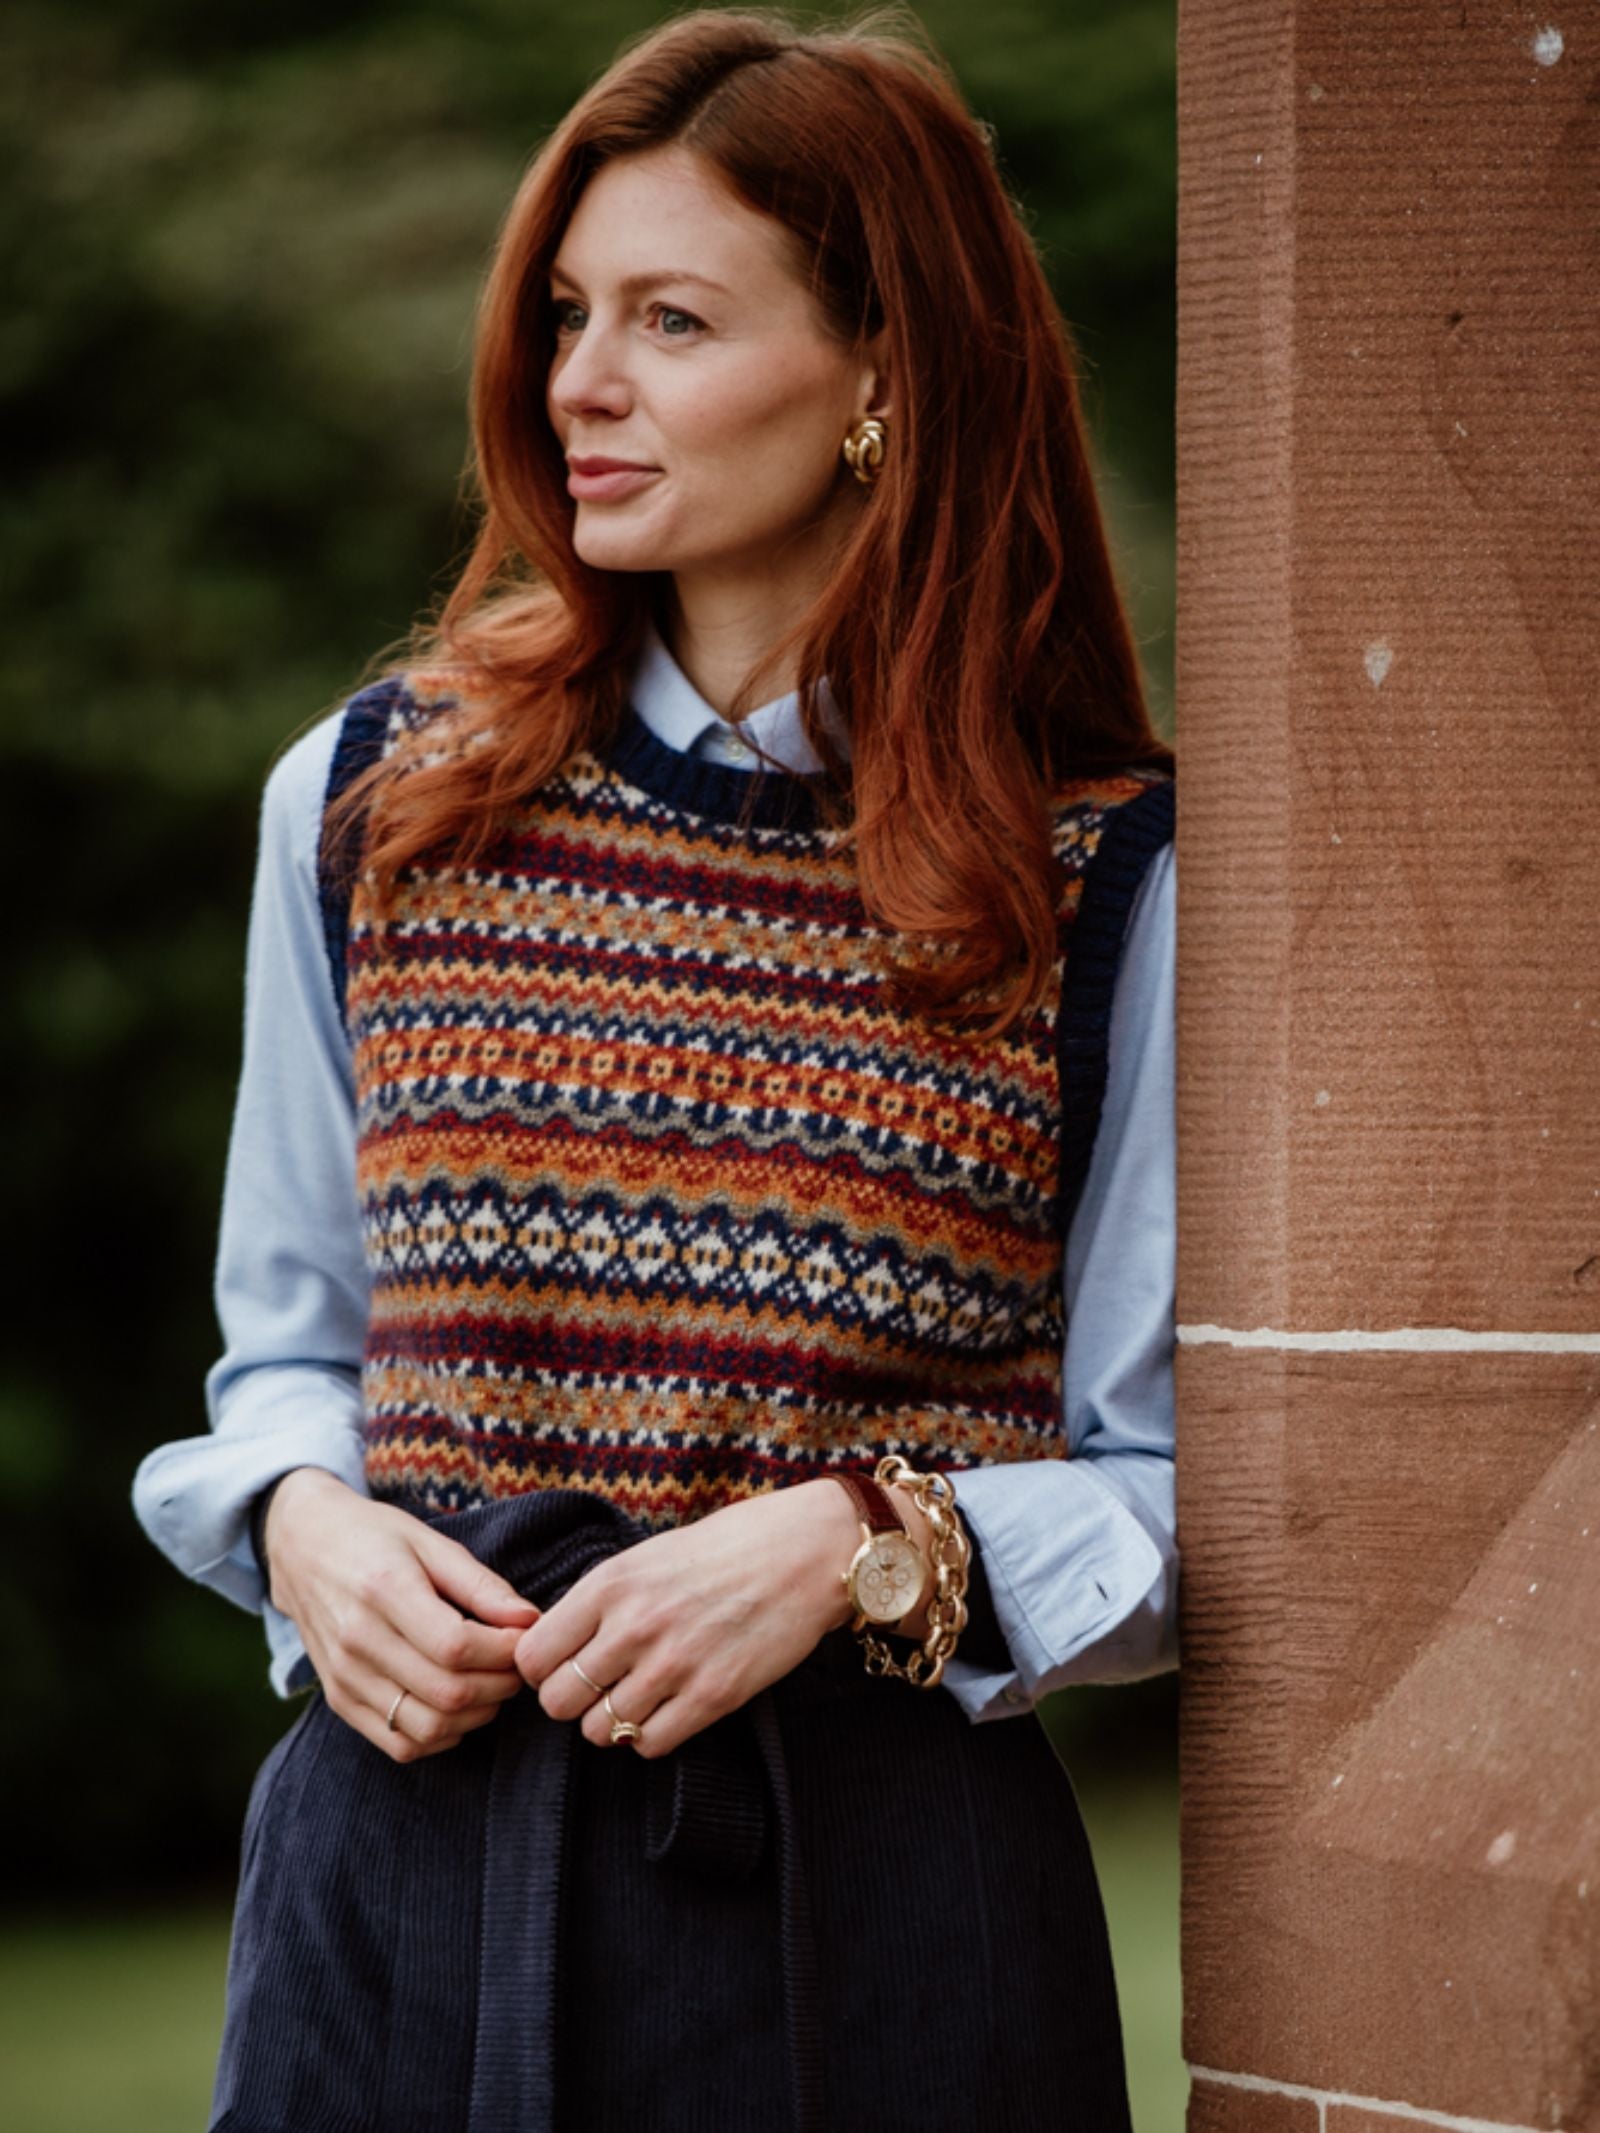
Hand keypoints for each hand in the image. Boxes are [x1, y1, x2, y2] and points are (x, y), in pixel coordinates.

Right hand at [263, 1469, 539, 1764]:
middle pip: (447, 1693)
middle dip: (500, 1685)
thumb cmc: (375, 1538)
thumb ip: (480, 1584)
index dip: (504, 1650)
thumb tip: (530, 1620)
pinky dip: (440, 1737)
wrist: (303, 1549)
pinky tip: (457, 1708)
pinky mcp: (339, 1700)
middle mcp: (358, 1640)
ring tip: (492, 1685)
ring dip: (476, 1716)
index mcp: (383, 1590)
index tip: (525, 1637)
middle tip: (517, 1665)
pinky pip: (399, 1745)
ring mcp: (344, 1677)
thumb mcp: (430, 1543)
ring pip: (427, 1728)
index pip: (457, 1646)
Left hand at [514, 1479, 867, 1757]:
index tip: (563, 1665)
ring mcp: (673, 1664)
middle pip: (558, 1702)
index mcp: (610, 1584)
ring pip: (600, 1731)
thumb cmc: (724, 1549)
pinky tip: (669, 1709)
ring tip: (640, 1696)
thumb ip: (599, 1601)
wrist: (804, 1552)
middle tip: (598, 1689)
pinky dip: (651, 1736)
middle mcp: (633, 1626)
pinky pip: (650, 1745)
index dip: (543, 1668)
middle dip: (572, 1701)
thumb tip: (554, 1646)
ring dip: (614, 1721)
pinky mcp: (713, 1696)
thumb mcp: (646, 1557)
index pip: (533, 1656)